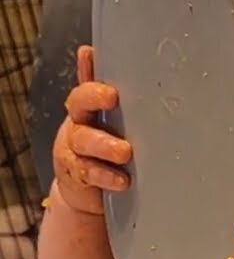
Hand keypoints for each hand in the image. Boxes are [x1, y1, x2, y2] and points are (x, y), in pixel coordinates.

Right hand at [52, 46, 131, 214]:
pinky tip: (122, 180)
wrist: (87, 193)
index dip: (90, 75)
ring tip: (125, 151)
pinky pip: (88, 173)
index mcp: (88, 110)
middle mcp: (78, 125)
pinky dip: (105, 175)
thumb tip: (133, 71)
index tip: (99, 65)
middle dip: (93, 98)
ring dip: (104, 144)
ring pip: (83, 141)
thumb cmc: (107, 152)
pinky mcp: (77, 176)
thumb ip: (122, 102)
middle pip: (79, 106)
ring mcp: (74, 151)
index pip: (86, 87)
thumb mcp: (116, 124)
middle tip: (112, 97)